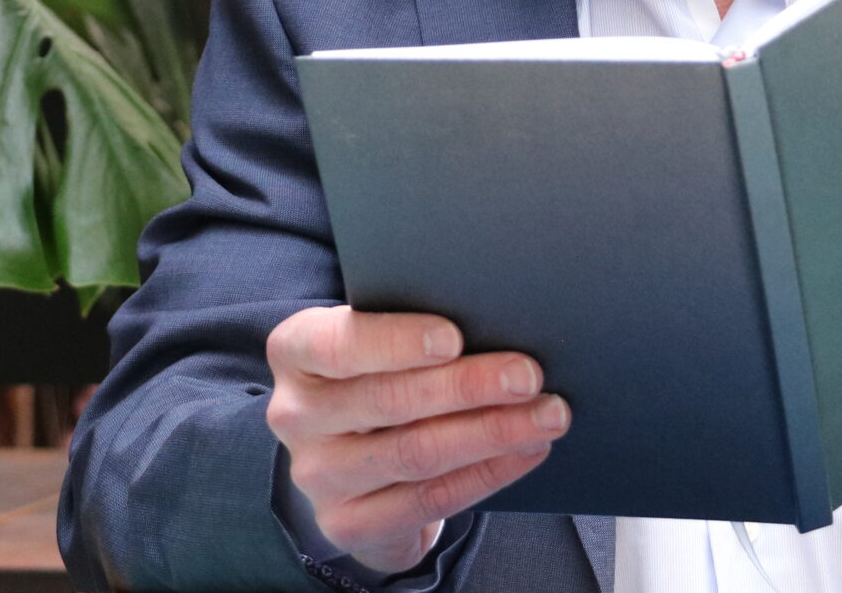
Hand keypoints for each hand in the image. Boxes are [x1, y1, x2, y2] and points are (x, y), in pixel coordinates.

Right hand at [264, 306, 570, 571]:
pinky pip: (428, 500)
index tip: (454, 337)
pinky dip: (486, 473)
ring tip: (546, 415)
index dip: (395, 342)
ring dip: (491, 432)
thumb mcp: (374, 345)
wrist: (351, 463)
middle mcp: (296, 414)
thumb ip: (410, 332)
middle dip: (466, 387)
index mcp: (295, 352)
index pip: (337, 344)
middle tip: (527, 376)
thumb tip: (493, 319)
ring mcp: (318, 475)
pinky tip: (526, 451)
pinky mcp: (347, 522)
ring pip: (415, 453)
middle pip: (388, 400)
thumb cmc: (375, 379)